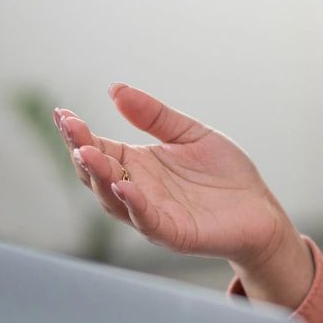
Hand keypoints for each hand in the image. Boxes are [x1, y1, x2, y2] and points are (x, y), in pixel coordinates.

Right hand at [54, 84, 307, 292]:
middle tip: (70, 128)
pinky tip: (124, 186)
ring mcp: (152, 213)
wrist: (260, 208)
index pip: (97, 147)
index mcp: (137, 164)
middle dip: (81, 150)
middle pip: (96, 174)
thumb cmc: (224, 173)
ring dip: (98, 177)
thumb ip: (154, 115)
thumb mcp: (189, 133)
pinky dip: (133, 205)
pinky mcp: (173, 233)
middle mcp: (137, 190)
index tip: (62, 113)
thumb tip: (115, 89)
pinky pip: (147, 220)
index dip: (78, 132)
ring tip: (87, 153)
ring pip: (113, 199)